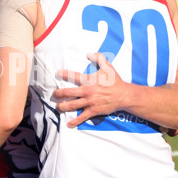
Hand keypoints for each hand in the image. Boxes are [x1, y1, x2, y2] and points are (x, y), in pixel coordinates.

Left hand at [54, 53, 177, 133]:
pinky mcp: (93, 111)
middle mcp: (87, 91)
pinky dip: (74, 121)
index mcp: (89, 80)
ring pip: (72, 105)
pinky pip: (82, 117)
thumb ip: (99, 58)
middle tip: (53, 94)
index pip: (73, 76)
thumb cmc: (115, 81)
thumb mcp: (108, 67)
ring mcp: (89, 102)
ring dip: (62, 106)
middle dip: (58, 94)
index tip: (57, 73)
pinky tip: (68, 124)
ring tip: (57, 106)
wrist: (124, 95)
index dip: (63, 74)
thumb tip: (90, 53)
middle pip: (68, 93)